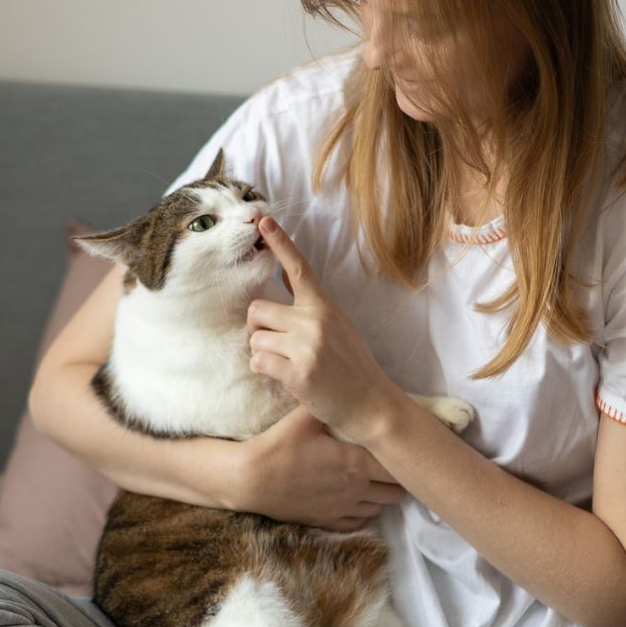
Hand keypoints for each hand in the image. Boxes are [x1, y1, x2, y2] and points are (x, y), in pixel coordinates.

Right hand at [232, 406, 404, 531]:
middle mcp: (355, 489)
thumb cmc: (279, 446)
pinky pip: (359, 521)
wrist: (252, 479)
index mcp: (355, 463)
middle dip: (397, 479)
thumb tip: (346, 389)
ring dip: (382, 494)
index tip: (401, 448)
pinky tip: (357, 498)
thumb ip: (330, 404)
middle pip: (395, 491)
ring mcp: (342, 508)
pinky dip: (364, 511)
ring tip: (375, 480)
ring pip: (380, 507)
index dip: (403, 458)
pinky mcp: (327, 520)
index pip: (396, 466)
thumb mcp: (305, 418)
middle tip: (390, 463)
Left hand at [247, 217, 400, 445]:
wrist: (371, 405)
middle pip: (257, 309)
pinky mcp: (298, 372)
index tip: (263, 221)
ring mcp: (307, 346)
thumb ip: (310, 304)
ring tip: (285, 364)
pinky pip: (258, 361)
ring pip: (254, 338)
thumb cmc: (351, 367)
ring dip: (262, 353)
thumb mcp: (337, 326)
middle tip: (276, 345)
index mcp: (325, 307)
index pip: (299, 268)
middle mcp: (315, 321)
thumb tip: (287, 275)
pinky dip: (264, 370)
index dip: (280, 243)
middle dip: (258, 328)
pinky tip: (284, 378)